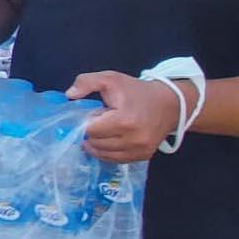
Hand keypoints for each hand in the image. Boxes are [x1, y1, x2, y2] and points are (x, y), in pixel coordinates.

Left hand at [67, 71, 183, 162]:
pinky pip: (116, 160)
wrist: (169, 104)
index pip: (91, 130)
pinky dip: (108, 152)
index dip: (87, 122)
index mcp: (124, 120)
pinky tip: (108, 141)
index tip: (92, 115)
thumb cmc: (136, 91)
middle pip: (96, 144)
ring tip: (103, 131)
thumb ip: (86, 82)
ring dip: (98, 144)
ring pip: (104, 154)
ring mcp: (139, 150)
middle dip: (92, 133)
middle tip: (99, 122)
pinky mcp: (143, 156)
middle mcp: (133, 139)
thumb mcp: (111, 79)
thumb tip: (69, 95)